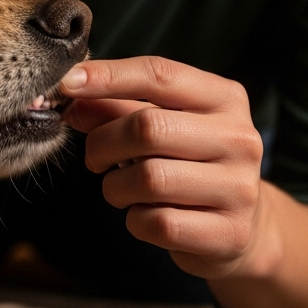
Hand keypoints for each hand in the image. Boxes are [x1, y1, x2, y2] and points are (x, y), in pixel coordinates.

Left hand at [60, 57, 268, 280]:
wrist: (241, 225)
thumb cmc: (190, 164)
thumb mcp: (161, 125)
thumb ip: (116, 108)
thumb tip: (71, 98)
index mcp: (225, 98)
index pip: (160, 75)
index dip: (108, 76)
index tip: (66, 83)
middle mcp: (240, 138)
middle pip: (148, 127)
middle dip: (104, 143)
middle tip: (94, 158)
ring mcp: (239, 187)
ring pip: (149, 179)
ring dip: (116, 187)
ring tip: (123, 189)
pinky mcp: (229, 233)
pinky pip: (157, 223)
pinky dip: (136, 220)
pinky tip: (145, 215)